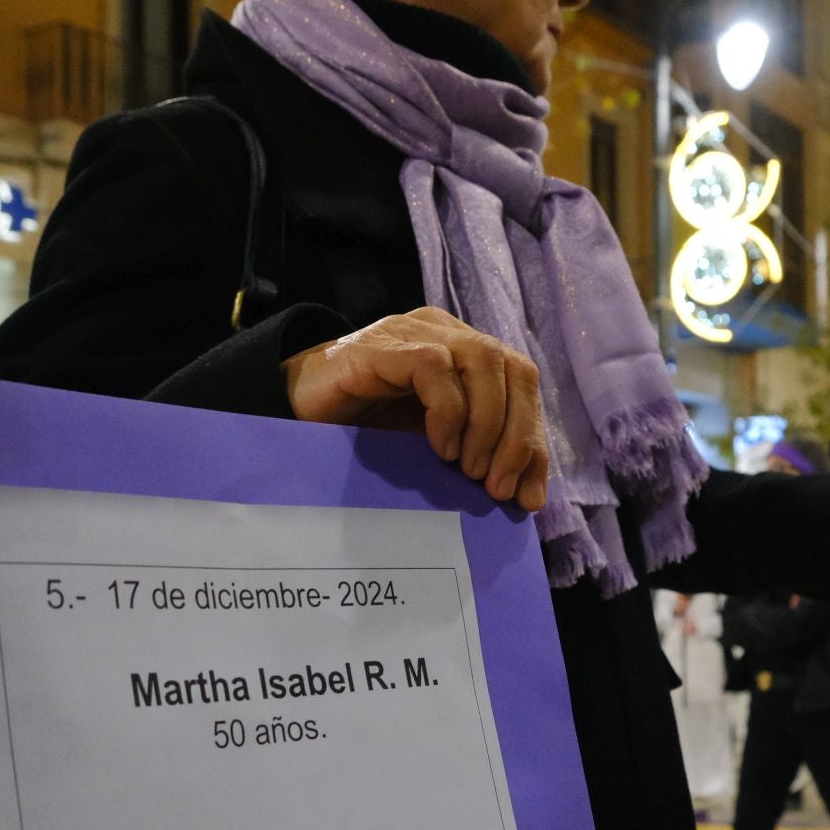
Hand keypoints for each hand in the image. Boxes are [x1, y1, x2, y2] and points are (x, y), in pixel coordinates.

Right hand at [282, 307, 548, 510]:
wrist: (296, 409)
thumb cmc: (366, 428)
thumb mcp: (436, 446)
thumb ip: (480, 457)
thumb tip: (527, 496)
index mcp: (467, 353)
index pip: (522, 382)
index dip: (533, 439)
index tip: (527, 496)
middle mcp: (448, 333)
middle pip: (512, 368)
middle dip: (516, 436)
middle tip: (495, 487)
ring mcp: (416, 333)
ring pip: (483, 360)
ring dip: (487, 423)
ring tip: (468, 469)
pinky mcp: (384, 345)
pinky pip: (434, 365)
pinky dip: (447, 410)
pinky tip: (438, 447)